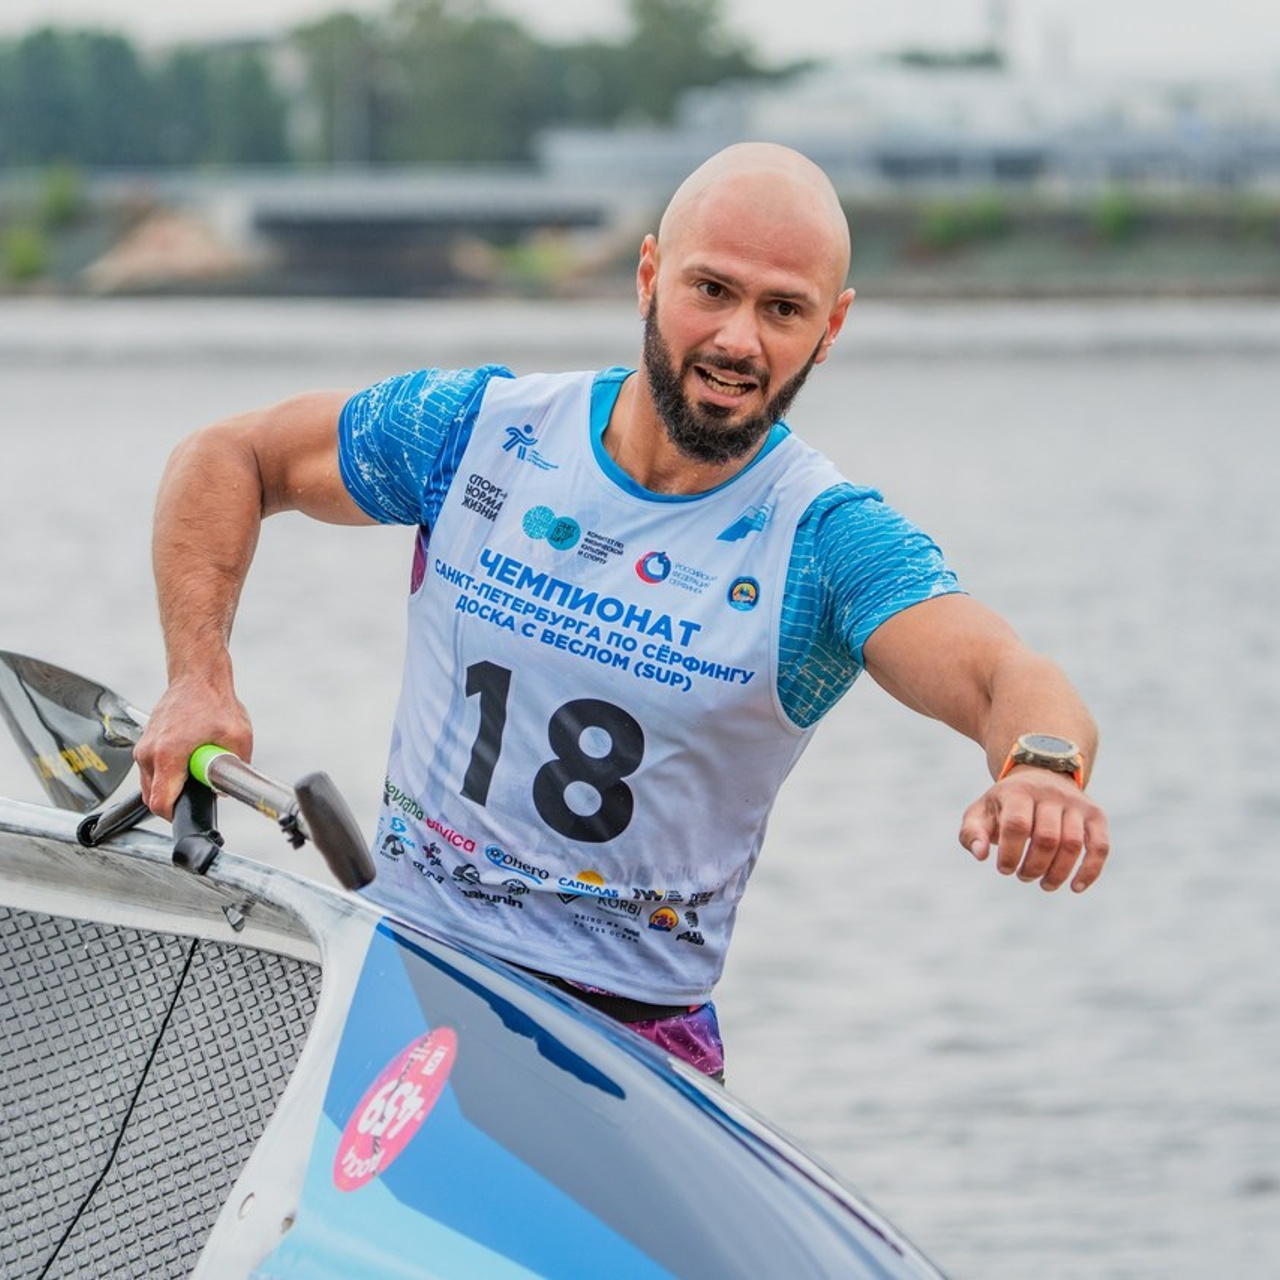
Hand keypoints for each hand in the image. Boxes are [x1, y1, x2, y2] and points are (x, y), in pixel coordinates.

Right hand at [135, 674, 252, 820]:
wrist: (197, 677)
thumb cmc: (214, 702)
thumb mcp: (239, 738)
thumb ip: (236, 768)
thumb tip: (227, 788)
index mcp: (168, 754)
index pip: (160, 803)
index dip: (177, 815)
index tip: (191, 813)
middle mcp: (148, 753)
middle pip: (152, 798)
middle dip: (176, 801)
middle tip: (199, 789)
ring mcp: (143, 748)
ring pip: (150, 785)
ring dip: (171, 786)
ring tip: (194, 770)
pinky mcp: (144, 743)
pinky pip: (151, 771)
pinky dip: (167, 773)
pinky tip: (187, 760)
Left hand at [959, 767, 1109, 892]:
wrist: (1039, 772)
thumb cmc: (1005, 804)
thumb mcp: (980, 812)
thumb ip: (971, 834)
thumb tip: (980, 855)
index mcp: (1019, 791)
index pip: (1017, 825)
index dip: (1010, 853)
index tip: (1003, 869)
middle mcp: (1050, 794)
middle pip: (1047, 838)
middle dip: (1033, 866)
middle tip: (1023, 876)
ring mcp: (1076, 803)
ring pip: (1073, 844)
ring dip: (1058, 872)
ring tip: (1044, 884)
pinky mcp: (1095, 814)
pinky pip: (1101, 846)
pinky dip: (1091, 870)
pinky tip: (1076, 888)